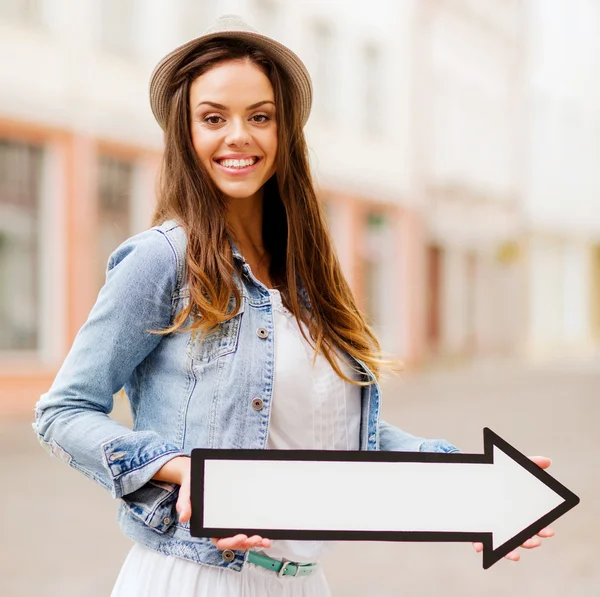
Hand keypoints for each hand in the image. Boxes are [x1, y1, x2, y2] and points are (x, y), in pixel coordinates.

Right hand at [152, 457, 270, 549]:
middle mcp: (220, 527)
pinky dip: (257, 530)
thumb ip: (184, 505)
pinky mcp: (237, 515)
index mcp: (208, 526)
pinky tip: (266, 531)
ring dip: (254, 541)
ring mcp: (230, 523)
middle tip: (258, 539)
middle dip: (247, 543)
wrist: (198, 475)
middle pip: (235, 542)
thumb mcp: (186, 493)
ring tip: (265, 540)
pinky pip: (247, 527)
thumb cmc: (192, 486)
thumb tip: (183, 517)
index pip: (221, 541)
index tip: (241, 536)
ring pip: (243, 538)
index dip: (231, 542)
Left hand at [473, 456, 554, 560]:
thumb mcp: (510, 466)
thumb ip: (528, 464)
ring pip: (502, 544)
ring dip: (509, 551)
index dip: (542, 529)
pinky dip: (480, 545)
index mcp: (518, 511)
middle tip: (535, 542)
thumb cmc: (494, 472)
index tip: (549, 531)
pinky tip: (482, 547)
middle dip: (529, 542)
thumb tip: (547, 460)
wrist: (467, 471)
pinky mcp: (476, 527)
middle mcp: (506, 522)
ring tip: (515, 554)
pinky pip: (478, 540)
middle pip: (521, 537)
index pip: (533, 524)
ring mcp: (492, 526)